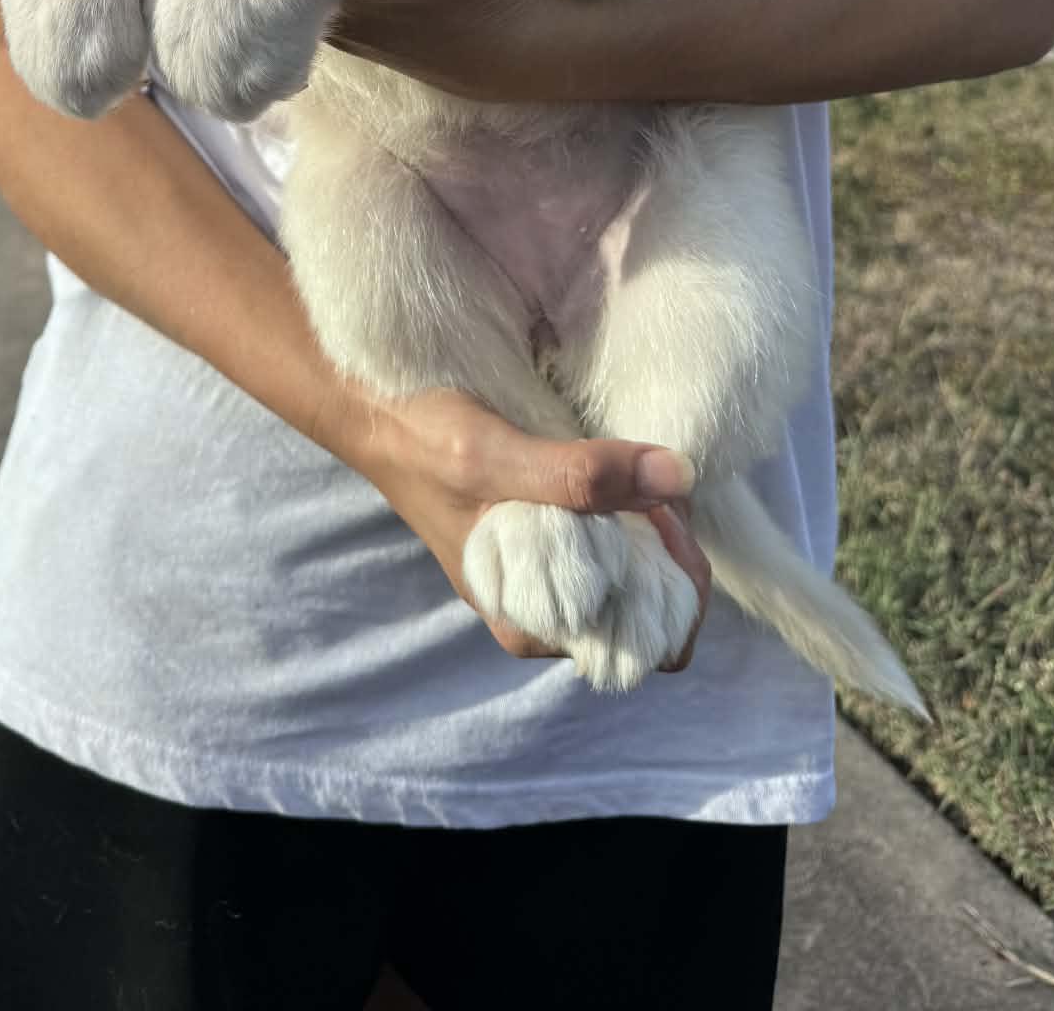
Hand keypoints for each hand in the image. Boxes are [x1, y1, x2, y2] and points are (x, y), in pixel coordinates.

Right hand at [331, 384, 711, 673]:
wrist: (377, 412)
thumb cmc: (423, 443)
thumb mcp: (496, 457)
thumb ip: (581, 475)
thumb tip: (676, 476)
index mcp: (533, 624)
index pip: (650, 641)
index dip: (676, 581)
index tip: (660, 512)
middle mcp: (548, 612)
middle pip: (655, 609)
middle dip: (672, 547)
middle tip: (655, 477)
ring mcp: (552, 574)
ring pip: (643, 574)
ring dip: (656, 523)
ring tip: (638, 468)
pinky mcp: (552, 538)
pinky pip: (620, 544)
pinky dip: (636, 510)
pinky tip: (622, 470)